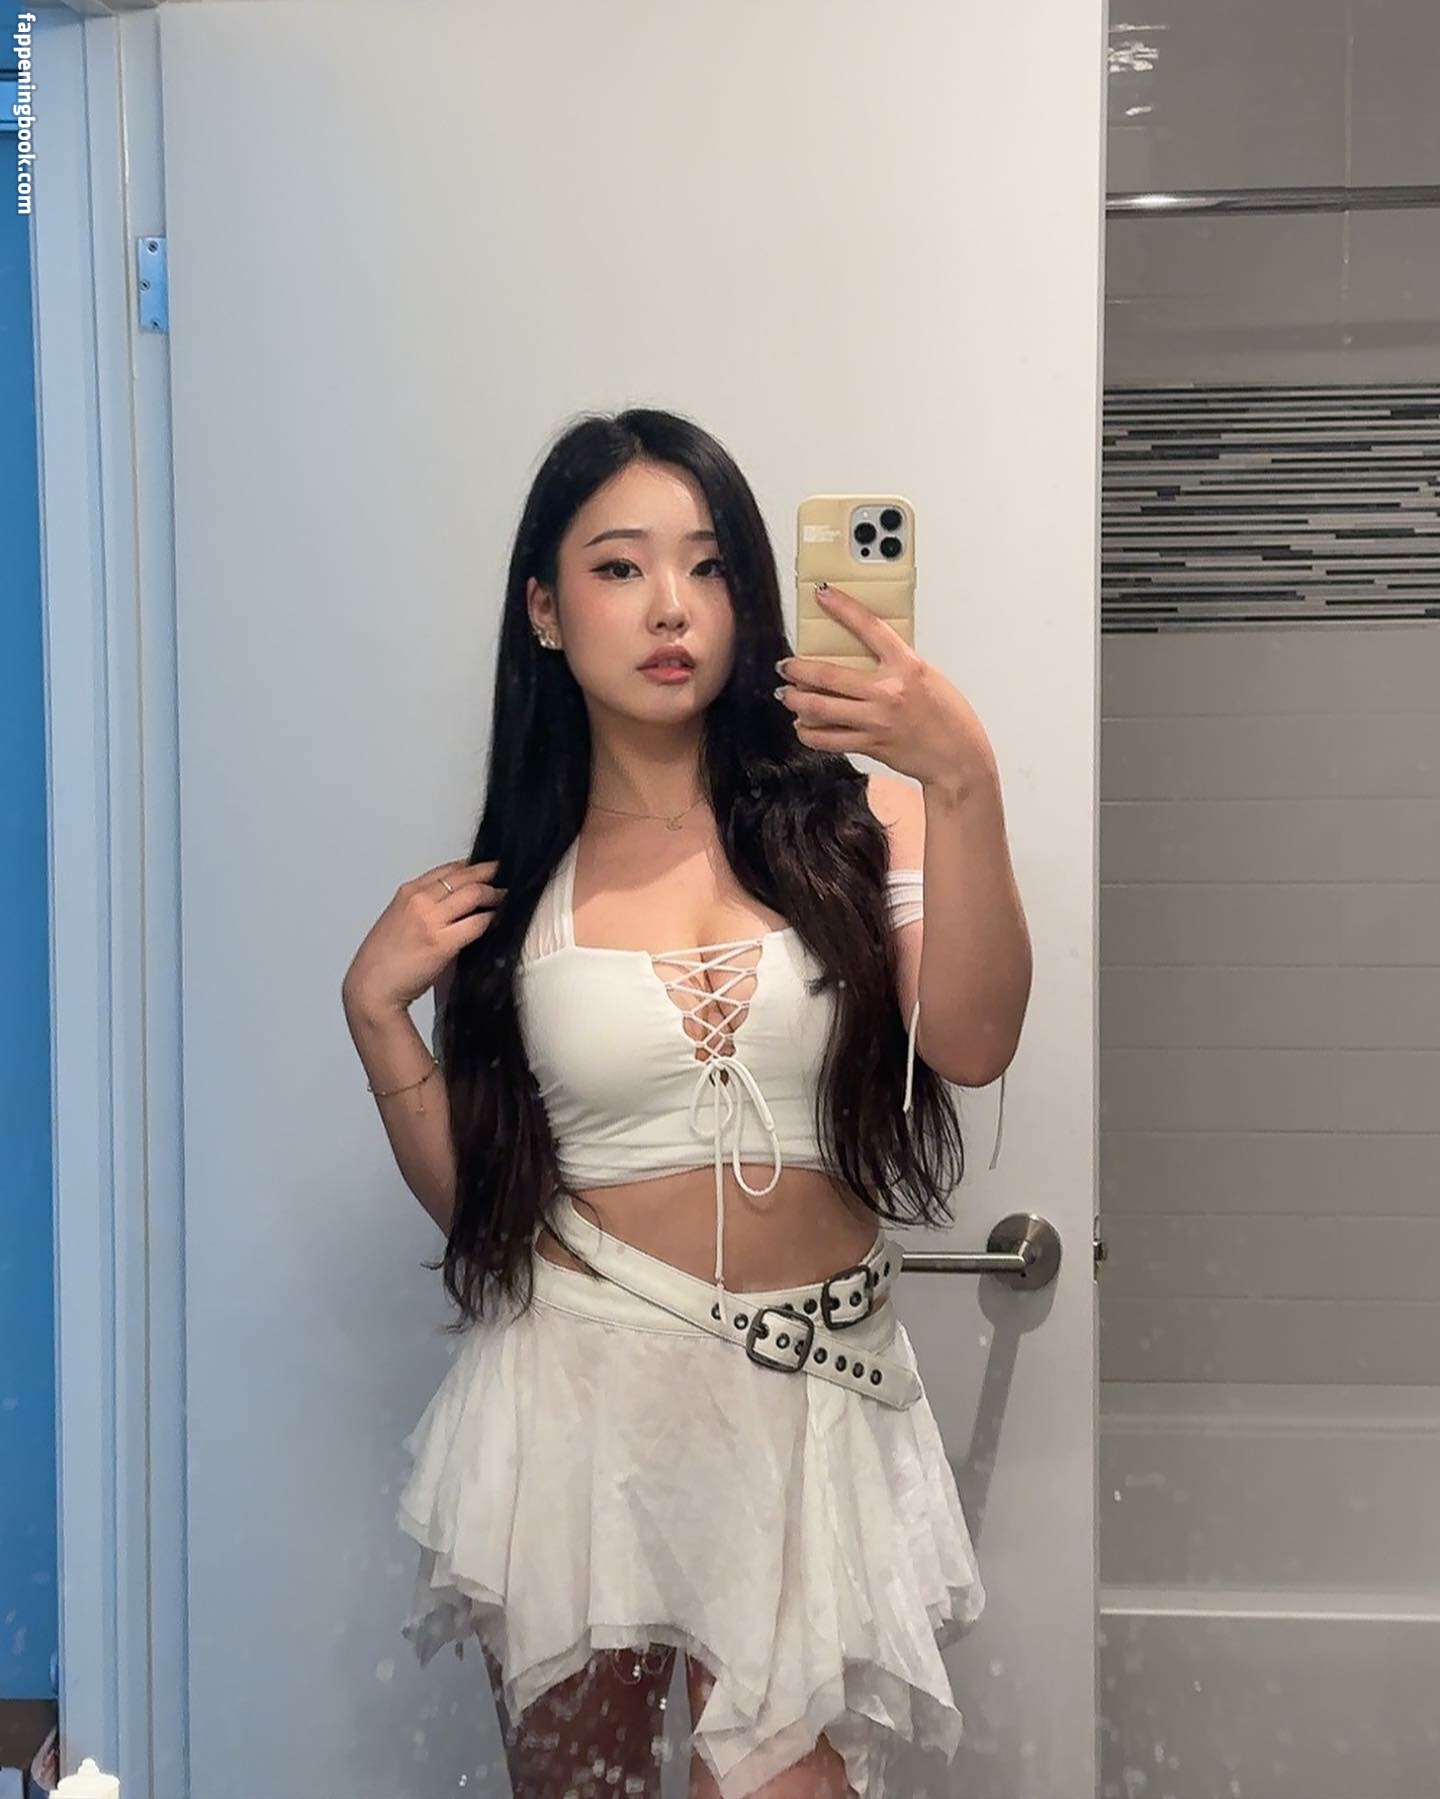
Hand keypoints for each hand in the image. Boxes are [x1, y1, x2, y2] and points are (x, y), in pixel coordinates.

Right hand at [341, 857, 505, 1019]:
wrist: (370, 987)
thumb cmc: (383, 960)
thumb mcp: (398, 919)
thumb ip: (423, 907)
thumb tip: (455, 904)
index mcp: (408, 893)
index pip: (448, 869)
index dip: (472, 866)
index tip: (487, 868)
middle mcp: (419, 901)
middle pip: (465, 876)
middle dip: (489, 873)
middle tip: (505, 876)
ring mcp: (431, 920)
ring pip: (475, 894)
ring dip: (496, 895)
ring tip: (507, 898)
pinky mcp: (442, 943)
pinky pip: (477, 923)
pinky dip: (492, 920)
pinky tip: (499, 921)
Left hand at [775, 584, 996, 793]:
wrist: (958, 758)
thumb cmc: (948, 716)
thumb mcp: (926, 677)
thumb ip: (897, 666)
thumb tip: (864, 657)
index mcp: (907, 666)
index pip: (869, 627)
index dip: (843, 607)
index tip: (823, 595)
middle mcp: (888, 691)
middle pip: (828, 674)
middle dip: (798, 668)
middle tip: (785, 665)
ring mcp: (876, 720)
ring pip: (820, 707)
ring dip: (795, 699)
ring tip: (786, 695)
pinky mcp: (870, 744)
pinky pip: (828, 739)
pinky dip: (809, 732)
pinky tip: (802, 726)